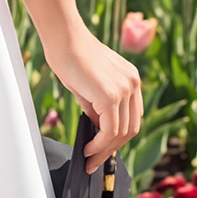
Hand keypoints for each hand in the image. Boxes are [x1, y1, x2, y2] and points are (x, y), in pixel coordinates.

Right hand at [42, 20, 142, 174]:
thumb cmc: (69, 54)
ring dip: (104, 150)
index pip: (132, 117)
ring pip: (121, 133)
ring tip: (89, 156)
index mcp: (131, 79)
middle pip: (131, 128)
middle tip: (95, 160)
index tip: (103, 148)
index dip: (118, 136)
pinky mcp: (111, 96)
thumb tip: (97, 129)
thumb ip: (97, 105)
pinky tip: (88, 148)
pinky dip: (100, 144)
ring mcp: (125, 89)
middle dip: (112, 148)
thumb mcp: (88, 84)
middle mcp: (133, 84)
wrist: (63, 37)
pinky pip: (110, 130)